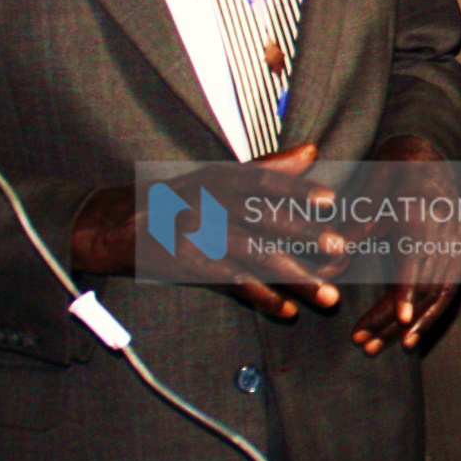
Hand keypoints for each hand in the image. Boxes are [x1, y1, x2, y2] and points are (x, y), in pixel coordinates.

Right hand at [70, 140, 348, 320]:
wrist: (121, 225)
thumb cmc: (182, 197)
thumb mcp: (219, 174)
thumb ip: (269, 166)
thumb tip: (313, 149)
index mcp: (223, 178)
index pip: (263, 181)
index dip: (296, 189)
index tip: (329, 199)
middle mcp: (214, 205)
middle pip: (265, 221)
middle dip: (305, 236)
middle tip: (339, 250)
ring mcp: (203, 237)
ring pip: (257, 258)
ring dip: (296, 279)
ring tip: (328, 296)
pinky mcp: (194, 266)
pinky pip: (234, 284)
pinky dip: (263, 298)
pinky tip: (288, 311)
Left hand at [350, 137, 460, 355]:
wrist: (426, 155)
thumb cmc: (391, 173)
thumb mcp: (366, 197)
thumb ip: (349, 232)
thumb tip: (327, 269)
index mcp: (420, 212)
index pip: (416, 259)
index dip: (408, 291)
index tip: (400, 320)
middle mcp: (445, 230)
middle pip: (424, 284)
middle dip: (395, 319)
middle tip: (364, 342)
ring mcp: (458, 242)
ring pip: (438, 293)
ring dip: (412, 325)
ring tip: (386, 347)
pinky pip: (449, 290)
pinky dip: (431, 315)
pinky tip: (410, 335)